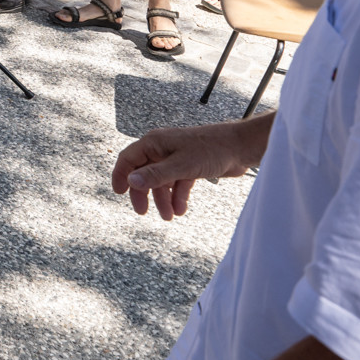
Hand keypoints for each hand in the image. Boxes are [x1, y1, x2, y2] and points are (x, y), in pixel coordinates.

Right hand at [111, 122, 259, 220]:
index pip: (129, 158)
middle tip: (143, 211)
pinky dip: (178, 197)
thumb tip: (131, 181)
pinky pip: (178, 183)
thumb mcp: (181, 165)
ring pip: (162, 181)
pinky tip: (181, 209)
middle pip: (144, 172)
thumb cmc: (212, 149)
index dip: (121, 175)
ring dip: (163, 199)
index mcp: (154, 143)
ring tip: (169, 216)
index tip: (119, 192)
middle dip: (143, 193)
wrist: (241, 147)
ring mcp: (176, 157)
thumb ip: (155, 174)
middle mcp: (162, 149)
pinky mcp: (190, 166)